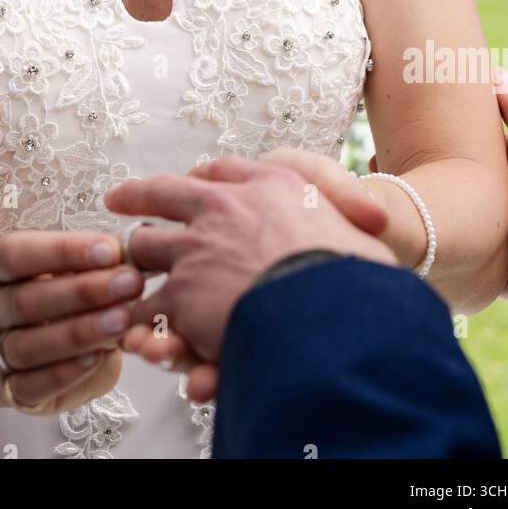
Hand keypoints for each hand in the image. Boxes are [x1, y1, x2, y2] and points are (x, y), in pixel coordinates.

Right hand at [0, 230, 143, 413]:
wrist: (44, 349)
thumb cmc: (68, 297)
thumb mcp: (78, 271)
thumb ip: (98, 261)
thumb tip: (134, 252)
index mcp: (2, 268)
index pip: (17, 253)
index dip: (63, 250)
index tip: (112, 250)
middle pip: (26, 300)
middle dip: (83, 291)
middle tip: (130, 283)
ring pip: (27, 346)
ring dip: (78, 333)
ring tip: (122, 322)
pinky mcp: (12, 390)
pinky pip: (30, 386)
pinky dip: (64, 374)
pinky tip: (97, 359)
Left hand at [106, 153, 394, 391]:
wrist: (332, 312)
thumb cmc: (358, 277)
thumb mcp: (362, 230)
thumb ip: (355, 216)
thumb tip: (374, 216)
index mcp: (268, 185)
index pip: (219, 170)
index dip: (195, 178)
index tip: (181, 181)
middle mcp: (223, 207)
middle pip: (161, 199)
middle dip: (150, 220)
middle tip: (134, 242)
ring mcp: (195, 249)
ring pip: (142, 249)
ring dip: (137, 273)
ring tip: (133, 296)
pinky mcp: (180, 294)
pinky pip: (146, 307)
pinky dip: (145, 324)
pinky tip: (146, 338)